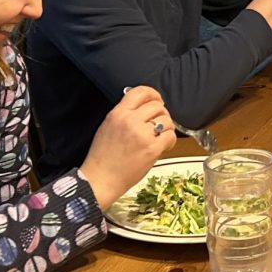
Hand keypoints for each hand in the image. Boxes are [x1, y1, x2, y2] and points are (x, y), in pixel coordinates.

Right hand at [79, 86, 175, 209]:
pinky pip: (170, 135)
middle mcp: (130, 121)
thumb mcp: (108, 126)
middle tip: (159, 123)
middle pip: (157, 106)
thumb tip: (143, 107)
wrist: (101, 179)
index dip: (153, 94)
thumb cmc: (102, 157)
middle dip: (161, 114)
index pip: (140, 92)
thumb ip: (124, 114)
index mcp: (118, 114)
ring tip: (159, 137)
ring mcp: (142, 135)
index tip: (157, 99)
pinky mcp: (152, 149)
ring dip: (166, 128)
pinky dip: (170, 140)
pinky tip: (164, 146)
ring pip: (167, 120)